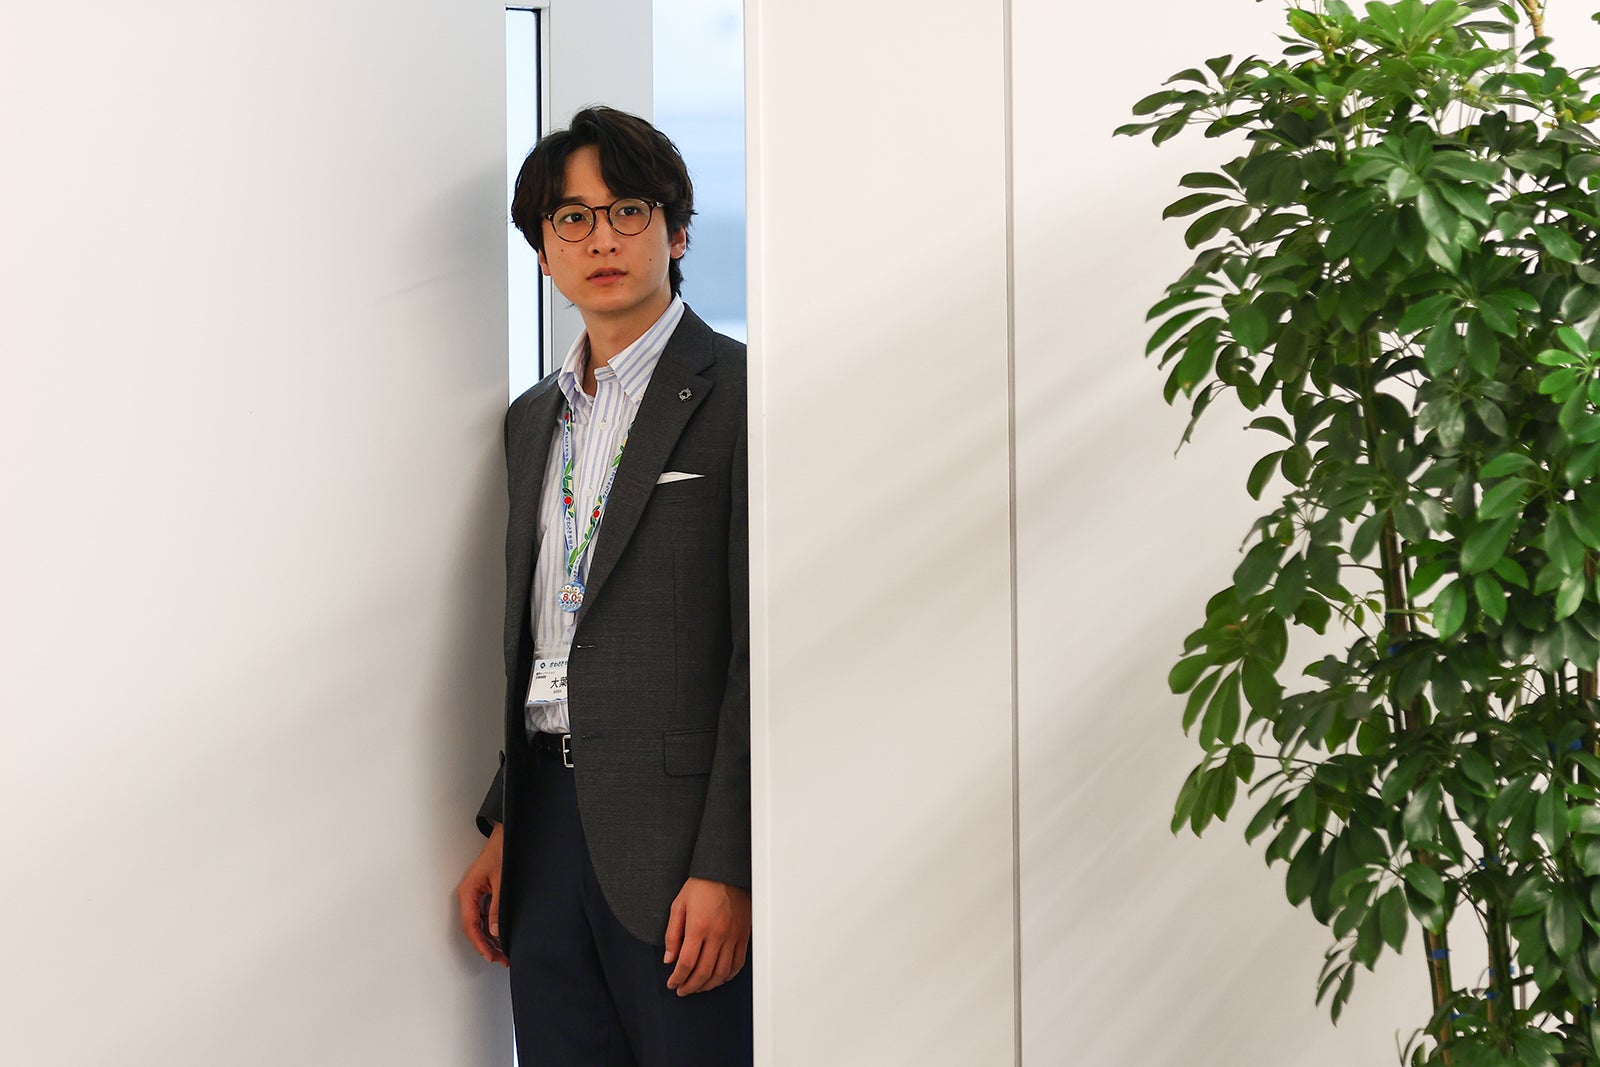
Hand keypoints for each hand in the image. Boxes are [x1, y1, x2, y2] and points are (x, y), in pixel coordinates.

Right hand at [456, 823, 507, 966]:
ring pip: (480, 924)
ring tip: (505, 953)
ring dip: (491, 939)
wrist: (506, 835)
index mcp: (468, 892)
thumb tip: (495, 930)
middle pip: (474, 928)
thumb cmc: (501, 851)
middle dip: (487, 946)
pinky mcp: (485, 894)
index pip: (470, 925)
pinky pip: (486, 916)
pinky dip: (494, 928)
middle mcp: (469, 896)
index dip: (480, 943)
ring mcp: (476, 896)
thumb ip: (498, 907)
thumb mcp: (501, 881)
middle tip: (502, 959)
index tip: (490, 955)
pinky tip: (503, 937)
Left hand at [663, 877, 750, 995]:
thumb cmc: (702, 885)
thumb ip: (672, 934)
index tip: (672, 983)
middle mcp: (717, 934)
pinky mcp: (743, 935)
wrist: (727, 871)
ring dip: (708, 985)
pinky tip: (718, 978)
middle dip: (690, 986)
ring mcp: (733, 936)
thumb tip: (669, 958)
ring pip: (721, 972)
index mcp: (698, 927)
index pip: (686, 963)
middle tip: (682, 990)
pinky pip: (737, 963)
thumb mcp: (679, 905)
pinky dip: (727, 976)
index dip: (677, 978)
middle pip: (704, 973)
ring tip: (698, 987)